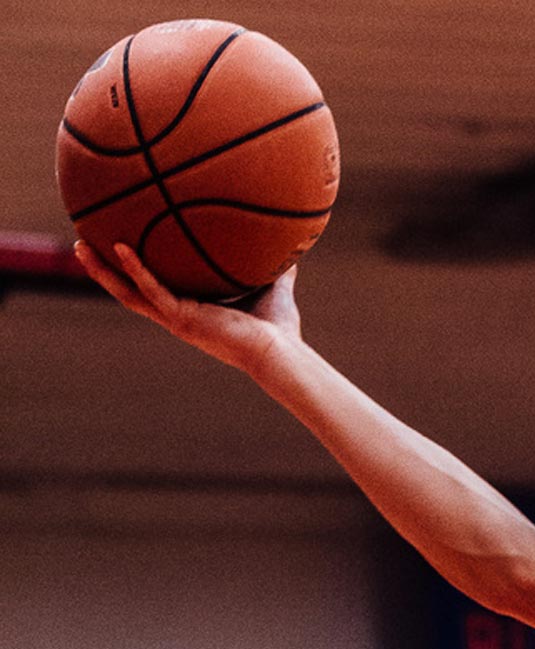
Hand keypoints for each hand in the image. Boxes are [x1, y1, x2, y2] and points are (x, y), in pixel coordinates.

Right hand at [72, 241, 300, 373]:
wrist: (280, 352)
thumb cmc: (278, 329)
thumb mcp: (271, 289)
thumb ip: (275, 270)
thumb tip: (291, 250)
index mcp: (191, 313)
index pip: (153, 292)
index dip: (133, 275)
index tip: (116, 253)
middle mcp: (178, 317)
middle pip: (129, 292)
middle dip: (104, 272)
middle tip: (82, 247)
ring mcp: (177, 320)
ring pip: (128, 293)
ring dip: (103, 271)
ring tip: (80, 247)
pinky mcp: (183, 319)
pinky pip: (152, 290)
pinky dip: (136, 269)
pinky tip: (120, 248)